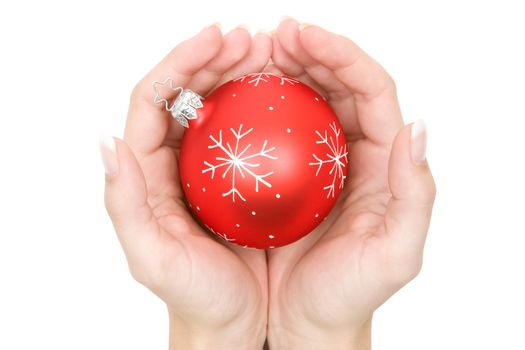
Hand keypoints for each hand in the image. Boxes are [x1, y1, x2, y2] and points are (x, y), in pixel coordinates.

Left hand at [100, 25, 271, 349]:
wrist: (234, 320)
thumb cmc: (194, 294)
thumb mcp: (152, 258)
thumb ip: (124, 204)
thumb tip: (107, 142)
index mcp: (147, 171)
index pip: (153, 100)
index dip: (180, 63)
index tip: (216, 39)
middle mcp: (173, 161)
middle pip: (185, 93)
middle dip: (213, 58)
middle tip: (251, 40)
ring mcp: (207, 167)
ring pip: (217, 105)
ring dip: (238, 74)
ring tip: (269, 54)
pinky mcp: (238, 178)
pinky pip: (247, 132)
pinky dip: (261, 106)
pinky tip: (285, 95)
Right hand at [266, 19, 435, 348]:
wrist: (305, 322)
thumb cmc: (349, 295)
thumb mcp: (394, 256)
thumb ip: (415, 195)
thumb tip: (415, 130)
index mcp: (383, 162)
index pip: (371, 90)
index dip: (342, 56)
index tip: (303, 37)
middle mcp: (352, 153)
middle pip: (337, 84)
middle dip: (309, 51)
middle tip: (272, 36)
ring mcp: (314, 163)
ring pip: (304, 100)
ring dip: (282, 70)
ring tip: (253, 53)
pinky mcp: (282, 177)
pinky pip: (272, 130)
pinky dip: (257, 105)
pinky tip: (236, 96)